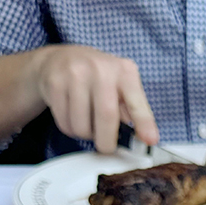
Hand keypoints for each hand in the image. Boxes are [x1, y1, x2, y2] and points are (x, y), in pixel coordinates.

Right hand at [31, 45, 158, 153]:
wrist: (59, 59)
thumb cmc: (96, 78)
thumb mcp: (120, 86)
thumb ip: (132, 110)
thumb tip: (146, 139)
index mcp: (123, 71)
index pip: (137, 101)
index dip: (144, 123)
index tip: (150, 140)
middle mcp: (100, 68)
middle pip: (107, 117)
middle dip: (106, 141)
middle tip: (105, 145)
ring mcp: (75, 73)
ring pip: (82, 125)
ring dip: (85, 135)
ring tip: (87, 123)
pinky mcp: (55, 83)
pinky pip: (65, 122)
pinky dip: (70, 129)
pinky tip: (72, 116)